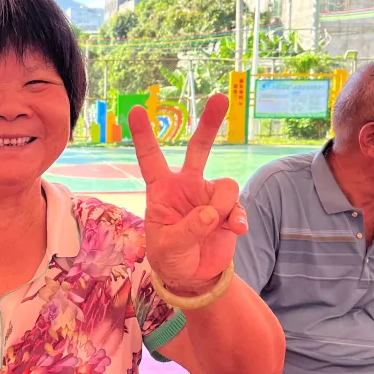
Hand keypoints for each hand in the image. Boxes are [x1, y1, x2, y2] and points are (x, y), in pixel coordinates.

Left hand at [128, 95, 245, 290]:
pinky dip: (238, 218)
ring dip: (223, 207)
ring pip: (226, 184)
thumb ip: (187, 230)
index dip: (143, 135)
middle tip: (221, 98)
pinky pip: (239, 206)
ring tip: (214, 226)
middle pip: (199, 148)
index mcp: (162, 189)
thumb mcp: (168, 247)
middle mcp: (187, 186)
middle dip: (210, 123)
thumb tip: (211, 212)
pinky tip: (235, 231)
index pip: (150, 158)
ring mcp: (209, 195)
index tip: (134, 110)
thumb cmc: (170, 257)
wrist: (193, 275)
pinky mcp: (229, 209)